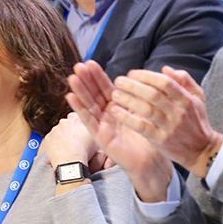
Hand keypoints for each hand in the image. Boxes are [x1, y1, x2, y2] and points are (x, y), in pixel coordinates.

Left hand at [43, 113, 95, 167]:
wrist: (70, 162)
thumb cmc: (85, 151)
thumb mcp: (95, 137)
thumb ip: (92, 129)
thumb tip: (92, 128)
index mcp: (77, 119)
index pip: (77, 117)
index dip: (78, 125)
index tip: (80, 132)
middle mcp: (64, 122)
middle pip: (66, 124)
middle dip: (69, 131)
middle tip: (74, 141)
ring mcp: (54, 130)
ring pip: (58, 132)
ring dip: (61, 137)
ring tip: (67, 148)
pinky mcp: (47, 138)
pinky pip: (50, 139)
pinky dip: (54, 144)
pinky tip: (60, 151)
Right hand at [67, 61, 172, 201]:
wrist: (151, 161)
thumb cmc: (150, 137)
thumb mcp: (145, 111)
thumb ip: (139, 95)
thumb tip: (138, 77)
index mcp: (118, 107)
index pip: (106, 88)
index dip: (98, 76)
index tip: (90, 62)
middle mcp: (107, 115)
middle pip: (94, 94)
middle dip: (86, 80)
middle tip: (78, 66)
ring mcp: (102, 125)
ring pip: (88, 105)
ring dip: (79, 91)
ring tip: (72, 77)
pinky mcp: (99, 137)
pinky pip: (88, 121)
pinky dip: (79, 109)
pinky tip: (70, 97)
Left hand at [109, 66, 222, 178]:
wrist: (202, 150)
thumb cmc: (196, 121)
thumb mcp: (197, 97)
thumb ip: (184, 80)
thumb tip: (164, 68)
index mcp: (186, 99)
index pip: (165, 83)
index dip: (146, 76)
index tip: (131, 73)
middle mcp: (178, 112)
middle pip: (153, 95)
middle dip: (133, 85)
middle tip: (118, 81)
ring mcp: (169, 127)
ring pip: (146, 110)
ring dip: (128, 100)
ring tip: (114, 94)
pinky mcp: (160, 140)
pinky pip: (141, 127)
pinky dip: (127, 118)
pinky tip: (115, 111)